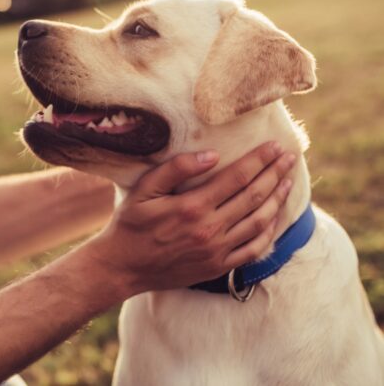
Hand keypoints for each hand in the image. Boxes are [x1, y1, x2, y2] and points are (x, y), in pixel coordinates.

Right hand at [85, 142, 295, 298]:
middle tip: (290, 158)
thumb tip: (211, 155)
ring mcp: (217, 250)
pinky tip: (275, 217)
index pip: (237, 177)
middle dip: (275, 174)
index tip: (275, 146)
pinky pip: (253, 249)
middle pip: (254, 196)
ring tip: (288, 181)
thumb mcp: (144, 190)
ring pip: (259, 222)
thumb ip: (175, 169)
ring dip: (277, 199)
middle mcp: (209, 229)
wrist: (122, 267)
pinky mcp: (218, 267)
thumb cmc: (130, 224)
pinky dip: (269, 231)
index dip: (259, 160)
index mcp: (192, 206)